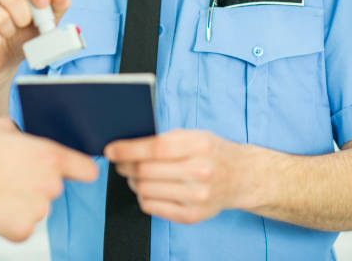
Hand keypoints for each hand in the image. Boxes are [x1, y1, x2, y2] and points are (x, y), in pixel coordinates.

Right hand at [0, 117, 97, 241]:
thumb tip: (24, 139)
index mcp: (51, 157)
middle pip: (54, 187)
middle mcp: (51, 185)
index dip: (80, 169)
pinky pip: (22, 226)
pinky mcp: (22, 230)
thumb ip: (24, 135)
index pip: (86, 169)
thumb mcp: (3, 126)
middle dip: (37, 183)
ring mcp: (38, 210)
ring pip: (37, 207)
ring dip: (24, 202)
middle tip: (12, 175)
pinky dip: (11, 221)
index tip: (76, 171)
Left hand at [105, 130, 255, 223]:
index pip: (155, 148)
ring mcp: (198, 196)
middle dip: (125, 166)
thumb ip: (164, 138)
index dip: (127, 150)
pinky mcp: (192, 215)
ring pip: (145, 190)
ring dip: (132, 181)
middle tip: (120, 162)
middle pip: (146, 171)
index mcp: (200, 146)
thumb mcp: (194, 135)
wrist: (241, 177)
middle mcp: (201, 172)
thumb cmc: (212, 152)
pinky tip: (149, 188)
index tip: (110, 150)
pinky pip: (151, 207)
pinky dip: (142, 196)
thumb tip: (127, 145)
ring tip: (135, 174)